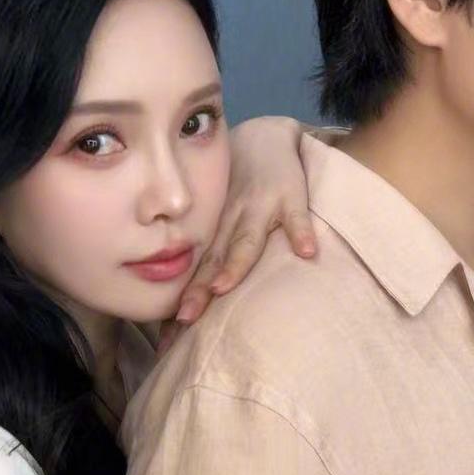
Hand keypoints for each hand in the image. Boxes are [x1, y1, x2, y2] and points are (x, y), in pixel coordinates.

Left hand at [157, 117, 316, 352]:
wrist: (266, 136)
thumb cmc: (242, 189)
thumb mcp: (223, 220)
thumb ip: (214, 258)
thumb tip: (193, 307)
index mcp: (217, 232)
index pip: (196, 272)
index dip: (184, 302)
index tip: (168, 338)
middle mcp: (232, 222)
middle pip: (213, 260)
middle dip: (198, 290)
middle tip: (184, 320)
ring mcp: (261, 208)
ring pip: (246, 239)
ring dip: (235, 263)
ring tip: (225, 286)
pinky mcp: (291, 196)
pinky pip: (297, 215)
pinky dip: (300, 231)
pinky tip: (305, 251)